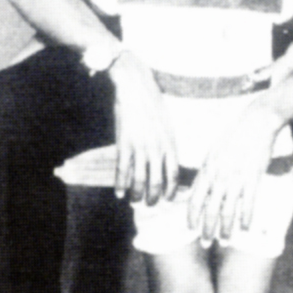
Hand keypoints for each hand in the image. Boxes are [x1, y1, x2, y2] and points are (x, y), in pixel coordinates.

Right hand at [109, 51, 177, 203]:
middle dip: (153, 198)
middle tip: (149, 204)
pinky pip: (122, 170)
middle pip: (157, 182)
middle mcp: (157, 148)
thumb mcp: (167, 124)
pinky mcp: (124, 143)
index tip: (167, 199)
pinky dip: (120, 184)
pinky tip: (119, 192)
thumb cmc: (152, 104)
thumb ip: (167, 144)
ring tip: (134, 201)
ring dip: (137, 195)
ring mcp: (140, 147)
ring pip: (139, 180)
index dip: (170, 190)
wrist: (135, 87)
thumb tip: (168, 162)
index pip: (173, 174)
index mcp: (170, 143)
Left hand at [188, 97, 282, 244]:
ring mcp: (236, 178)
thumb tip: (198, 189)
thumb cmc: (233, 136)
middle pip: (209, 210)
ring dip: (225, 229)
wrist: (256, 122)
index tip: (191, 229)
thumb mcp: (213, 152)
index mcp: (207, 169)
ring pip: (228, 211)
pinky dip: (245, 218)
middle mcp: (219, 176)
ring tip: (225, 241)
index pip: (194, 199)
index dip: (192, 217)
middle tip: (206, 243)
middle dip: (206, 230)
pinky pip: (248, 204)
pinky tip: (244, 229)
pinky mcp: (253, 178)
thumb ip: (206, 171)